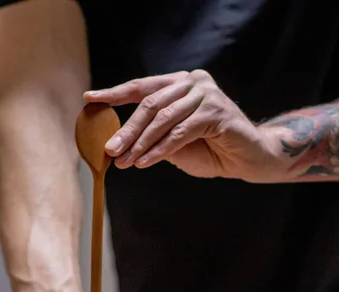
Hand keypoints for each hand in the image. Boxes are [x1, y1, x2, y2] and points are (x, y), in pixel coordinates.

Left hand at [84, 70, 281, 181]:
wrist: (248, 159)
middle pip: (150, 104)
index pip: (142, 87)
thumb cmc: (211, 151)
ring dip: (140, 143)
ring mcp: (206, 94)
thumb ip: (153, 136)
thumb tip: (118, 142)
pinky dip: (160, 149)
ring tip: (124, 161)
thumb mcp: (175, 143)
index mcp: (180, 83)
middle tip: (109, 149)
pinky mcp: (216, 112)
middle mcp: (193, 82)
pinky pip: (180, 132)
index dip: (115, 93)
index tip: (90, 99)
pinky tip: (145, 162)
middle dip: (127, 129)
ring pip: (163, 119)